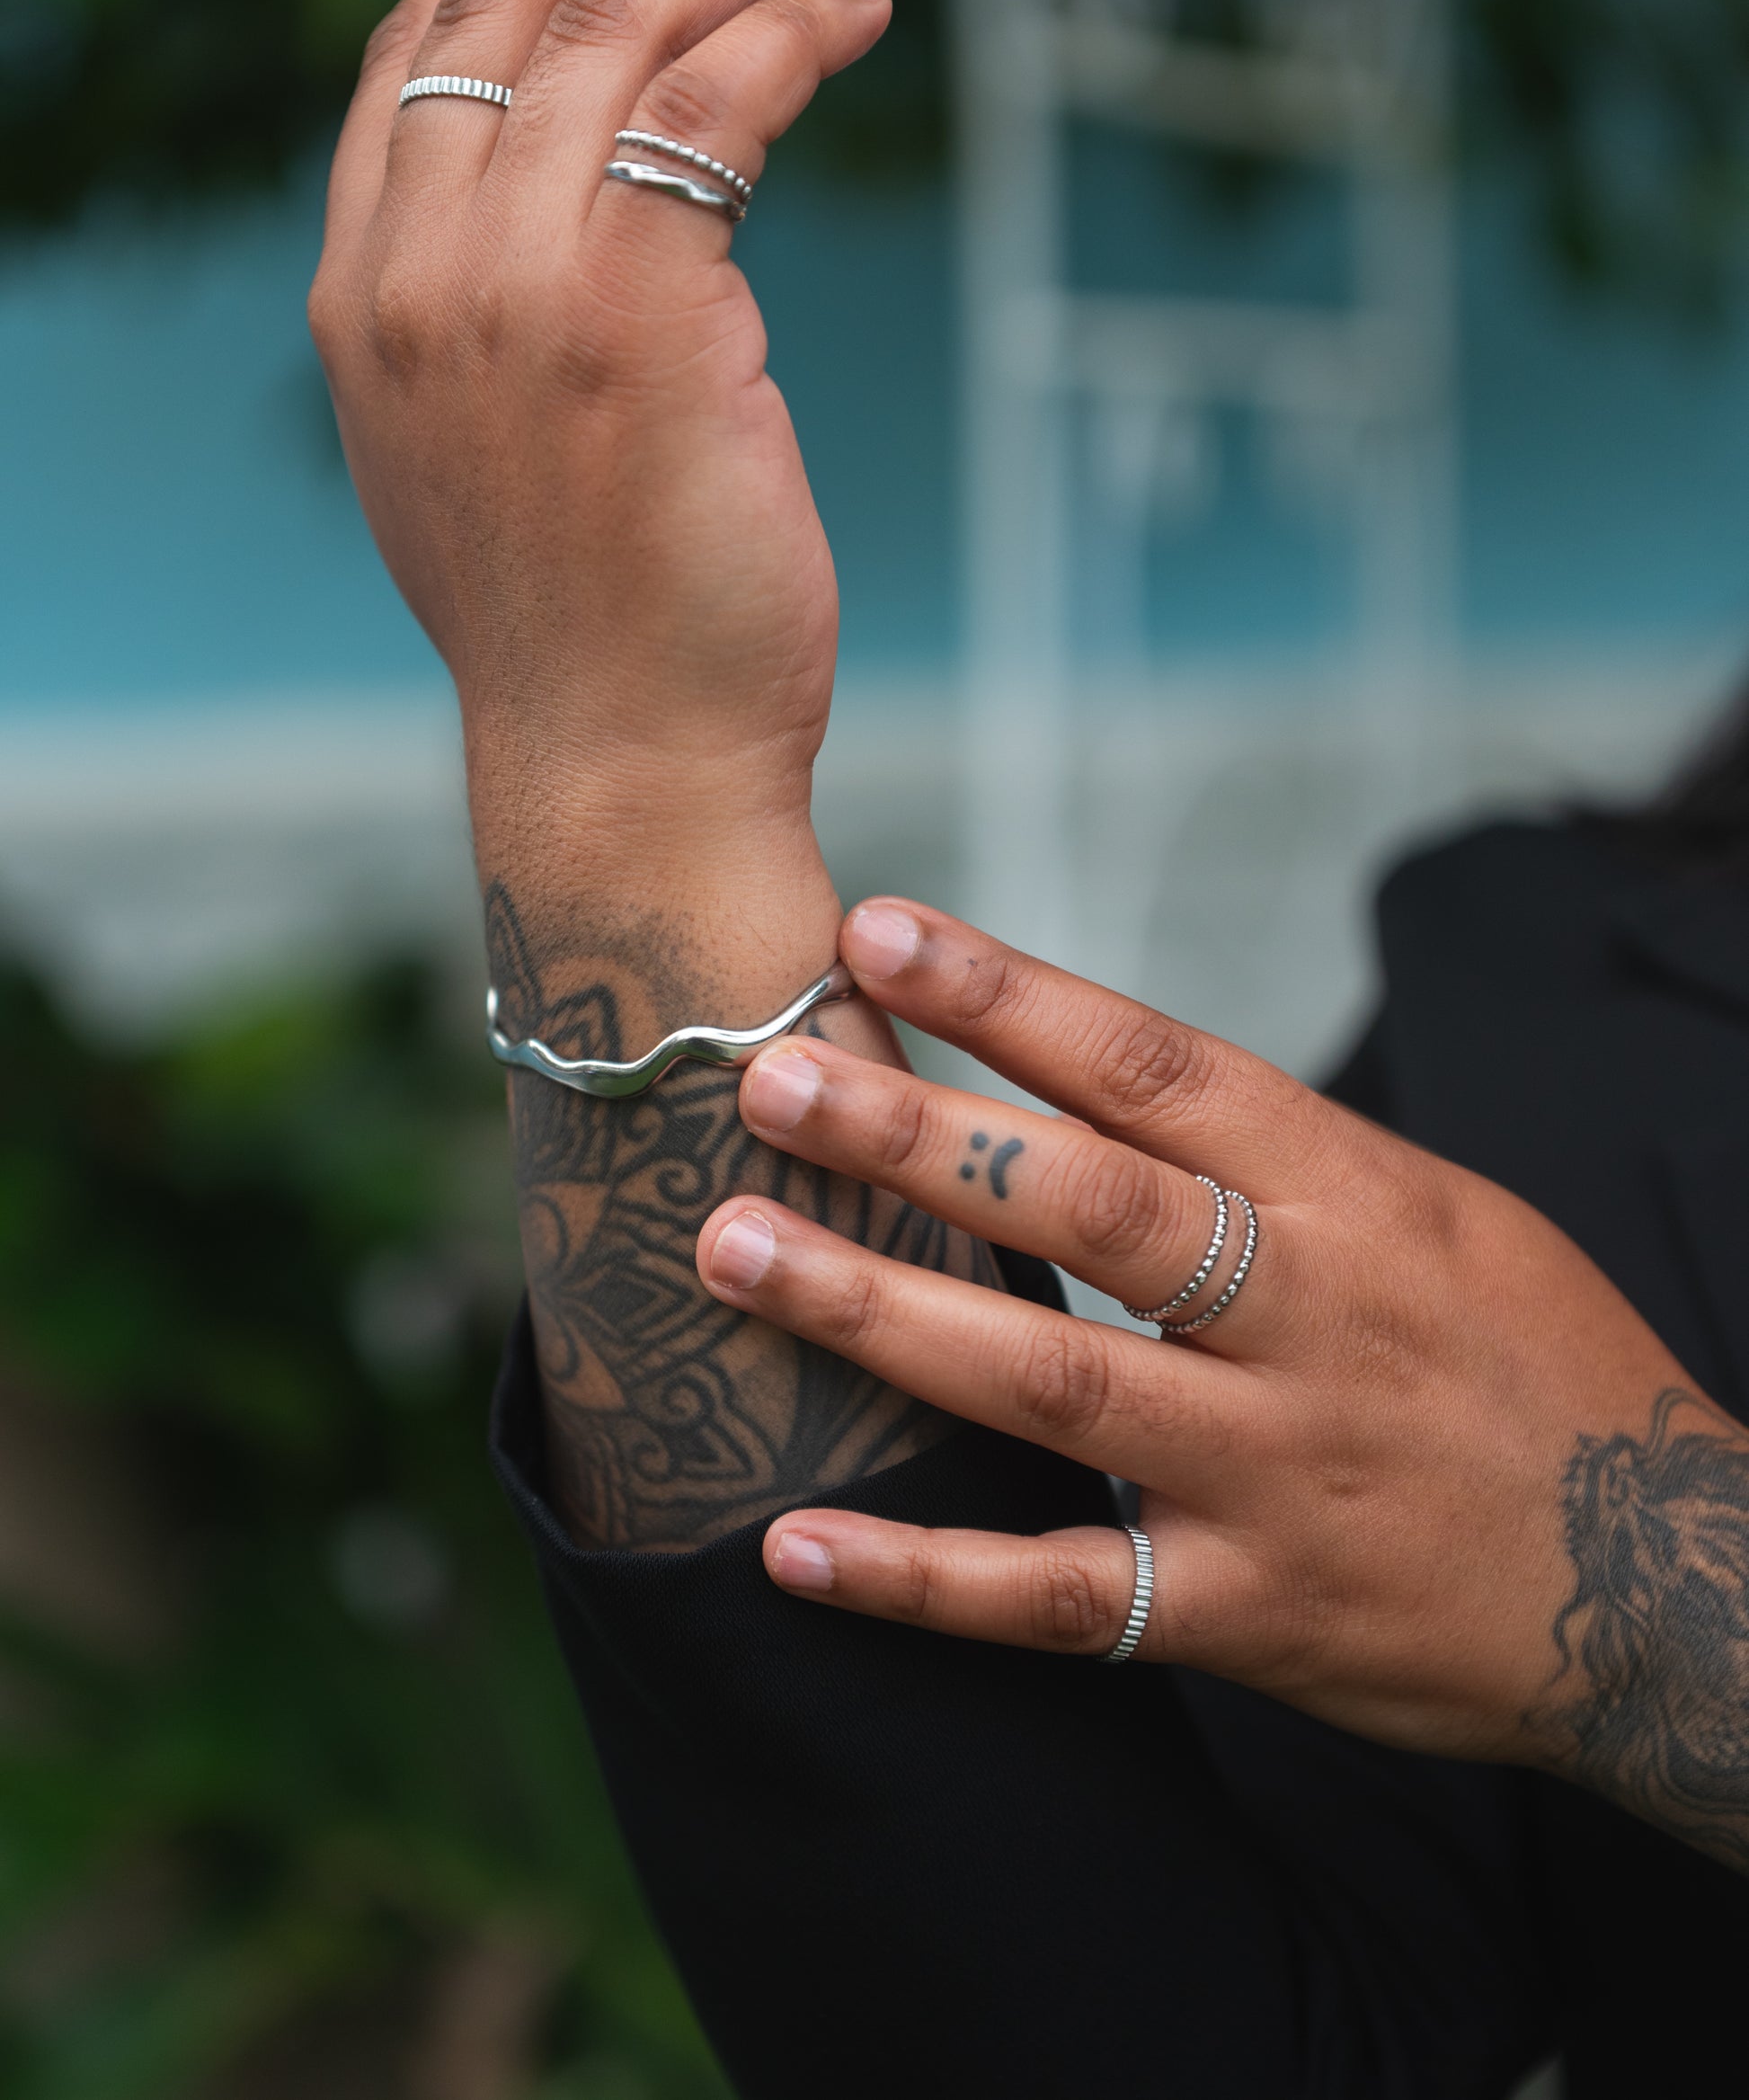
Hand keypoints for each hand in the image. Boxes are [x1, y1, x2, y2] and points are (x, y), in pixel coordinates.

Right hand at [308, 0, 888, 869]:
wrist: (622, 760)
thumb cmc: (585, 626)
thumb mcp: (476, 452)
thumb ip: (482, 316)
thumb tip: (574, 209)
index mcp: (363, 294)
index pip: (414, 50)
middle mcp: (415, 270)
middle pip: (513, 1)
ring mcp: (516, 285)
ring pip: (625, 26)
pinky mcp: (641, 310)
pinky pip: (726, 99)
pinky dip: (803, 31)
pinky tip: (861, 13)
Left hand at [693, 896, 1715, 1774]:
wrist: (1674, 1586)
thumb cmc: (1532, 1365)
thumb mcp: (1442, 1215)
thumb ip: (1275, 1155)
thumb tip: (1093, 1072)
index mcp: (1356, 1196)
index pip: (1163, 1066)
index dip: (1015, 992)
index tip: (882, 927)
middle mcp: (1311, 1320)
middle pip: (1089, 1207)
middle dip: (918, 1134)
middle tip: (769, 1077)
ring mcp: (1277, 1471)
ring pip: (1052, 1386)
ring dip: (880, 1315)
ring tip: (734, 1254)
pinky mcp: (1253, 1614)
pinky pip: (1066, 1596)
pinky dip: (925, 1580)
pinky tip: (796, 1549)